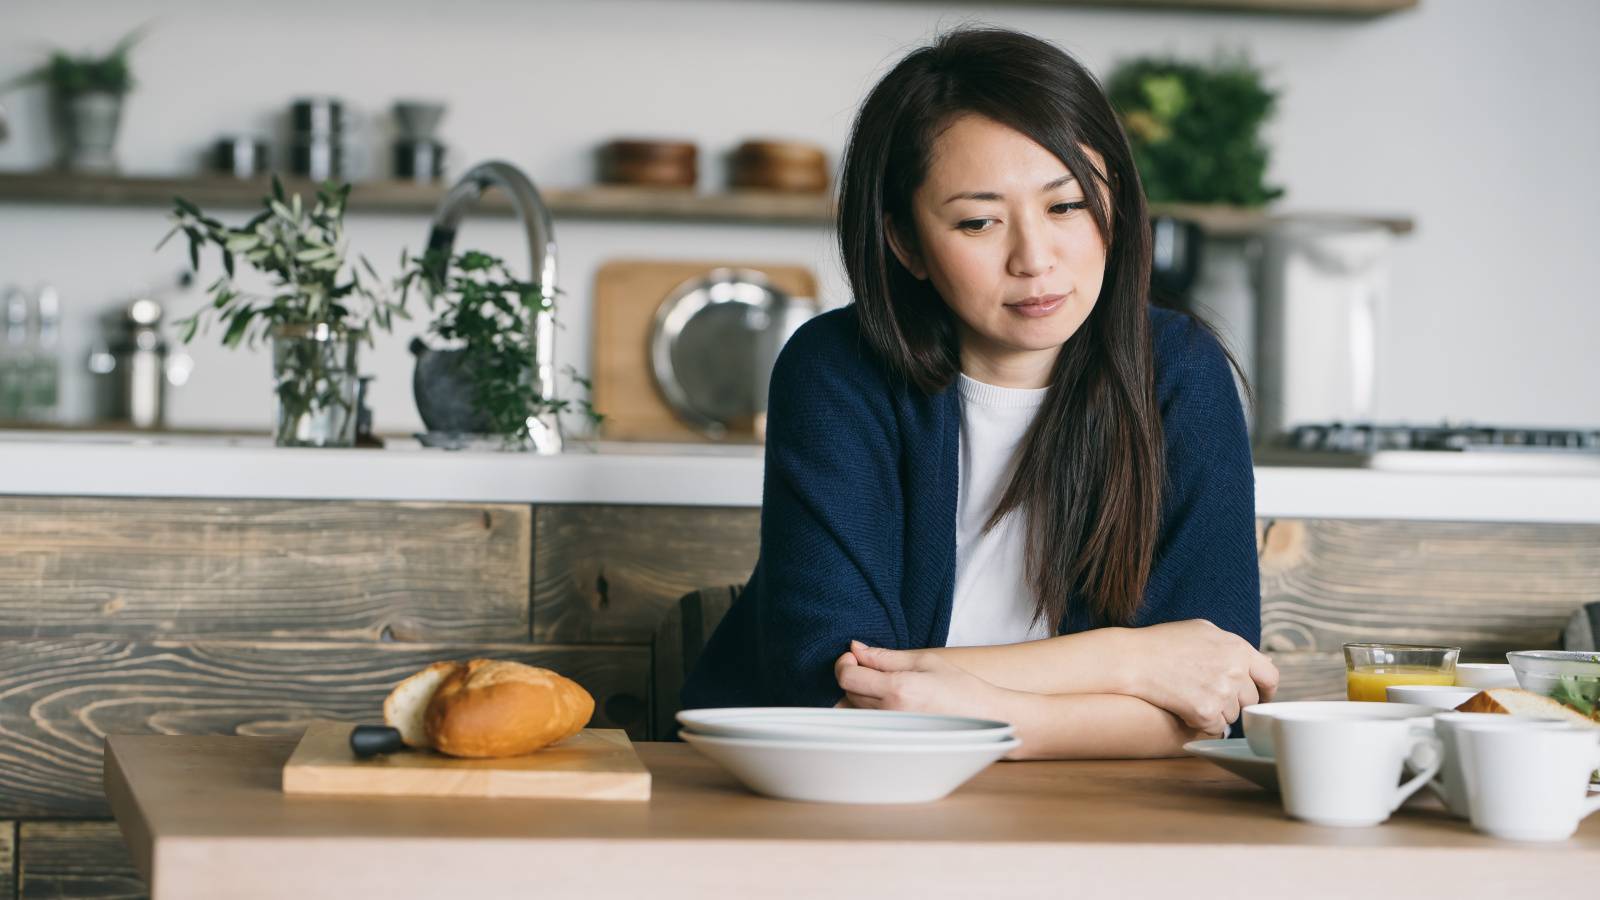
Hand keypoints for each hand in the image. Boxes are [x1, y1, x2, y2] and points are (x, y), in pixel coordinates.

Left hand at [833, 640, 1001, 718]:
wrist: (985, 718)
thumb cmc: (959, 688)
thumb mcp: (924, 661)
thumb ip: (885, 656)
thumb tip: (856, 648)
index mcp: (897, 690)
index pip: (848, 678)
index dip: (844, 663)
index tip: (853, 656)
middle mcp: (890, 715)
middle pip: (848, 694)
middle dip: (854, 676)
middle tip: (871, 668)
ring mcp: (892, 732)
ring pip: (855, 712)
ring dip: (859, 696)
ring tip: (880, 687)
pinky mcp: (895, 742)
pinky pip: (868, 726)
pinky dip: (867, 712)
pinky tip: (886, 704)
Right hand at [1122, 620, 1278, 734]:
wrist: (1134, 659)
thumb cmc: (1163, 642)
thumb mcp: (1203, 630)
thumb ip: (1232, 645)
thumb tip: (1256, 661)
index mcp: (1238, 648)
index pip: (1270, 676)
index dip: (1266, 690)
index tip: (1259, 697)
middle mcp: (1235, 670)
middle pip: (1250, 700)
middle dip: (1233, 701)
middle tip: (1209, 695)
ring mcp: (1222, 692)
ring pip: (1232, 716)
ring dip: (1216, 713)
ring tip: (1191, 697)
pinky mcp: (1206, 711)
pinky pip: (1216, 728)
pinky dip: (1202, 723)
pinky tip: (1185, 709)